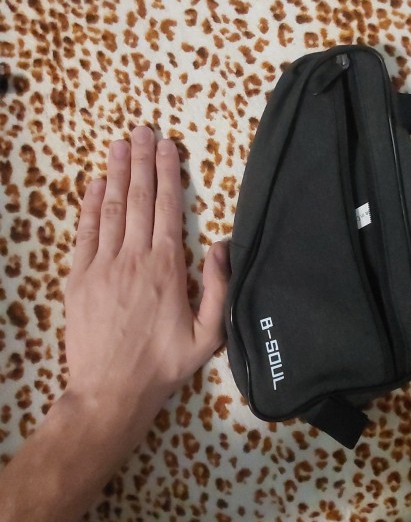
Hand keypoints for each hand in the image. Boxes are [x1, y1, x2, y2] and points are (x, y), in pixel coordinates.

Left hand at [64, 125, 229, 433]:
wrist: (110, 390)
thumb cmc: (163, 365)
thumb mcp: (208, 334)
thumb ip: (218, 288)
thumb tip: (222, 245)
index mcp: (166, 268)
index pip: (167, 208)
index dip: (167, 173)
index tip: (167, 146)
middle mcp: (134, 258)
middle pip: (139, 199)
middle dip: (142, 161)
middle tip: (144, 131)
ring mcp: (103, 265)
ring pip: (111, 208)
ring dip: (117, 173)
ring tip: (121, 144)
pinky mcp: (78, 277)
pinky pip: (85, 232)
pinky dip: (90, 204)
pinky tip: (95, 183)